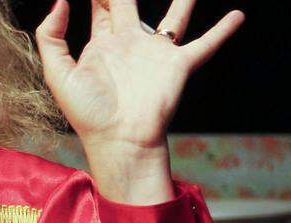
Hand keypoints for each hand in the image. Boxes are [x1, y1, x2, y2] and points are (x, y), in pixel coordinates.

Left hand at [36, 0, 244, 150]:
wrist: (119, 139)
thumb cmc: (88, 113)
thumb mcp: (58, 73)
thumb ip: (52, 37)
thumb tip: (60, 1)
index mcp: (102, 46)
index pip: (101, 8)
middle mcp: (130, 44)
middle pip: (131, 3)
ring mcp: (155, 53)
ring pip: (175, 16)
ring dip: (184, 0)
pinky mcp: (178, 65)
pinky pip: (205, 43)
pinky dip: (222, 31)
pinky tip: (238, 16)